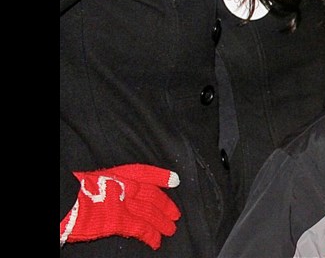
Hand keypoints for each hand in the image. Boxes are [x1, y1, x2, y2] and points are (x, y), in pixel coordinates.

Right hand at [60, 163, 180, 249]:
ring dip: (162, 221)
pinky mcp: (117, 221)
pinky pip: (139, 228)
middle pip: (151, 195)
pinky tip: (157, 241)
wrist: (59, 200)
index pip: (143, 172)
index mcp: (115, 175)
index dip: (160, 176)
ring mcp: (120, 203)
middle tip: (175, 214)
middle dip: (165, 205)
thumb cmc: (71, 193)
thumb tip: (118, 191)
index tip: (174, 180)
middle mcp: (121, 187)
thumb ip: (109, 186)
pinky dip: (151, 235)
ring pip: (150, 212)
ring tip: (171, 229)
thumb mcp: (92, 182)